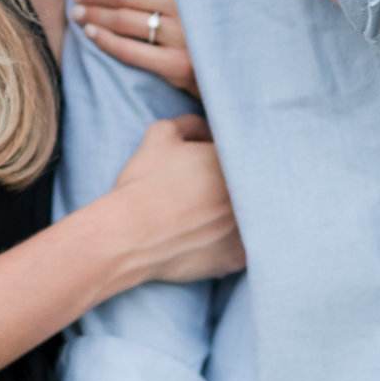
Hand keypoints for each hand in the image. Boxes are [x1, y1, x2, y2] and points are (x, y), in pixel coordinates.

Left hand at [74, 0, 198, 97]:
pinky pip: (128, 51)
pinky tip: (91, 33)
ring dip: (93, 15)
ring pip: (122, 20)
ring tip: (78, 13)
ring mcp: (184, 36)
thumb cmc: (210, 20)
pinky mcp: (179, 66)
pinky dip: (104, 40)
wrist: (242, 63)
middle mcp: (188, 4)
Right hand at [116, 114, 243, 282]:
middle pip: (251, 185)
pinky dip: (228, 242)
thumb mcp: (161, 134)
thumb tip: (207, 130)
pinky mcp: (238, 257)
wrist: (128, 234)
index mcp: (234, 160)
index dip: (223, 157)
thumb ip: (192, 123)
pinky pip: (242, 247)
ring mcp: (246, 229)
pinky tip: (206, 237)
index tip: (206, 165)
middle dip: (232, 185)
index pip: (241, 152)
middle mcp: (249, 193)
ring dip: (234, 213)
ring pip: (251, 216)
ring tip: (206, 214)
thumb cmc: (144, 181)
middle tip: (205, 191)